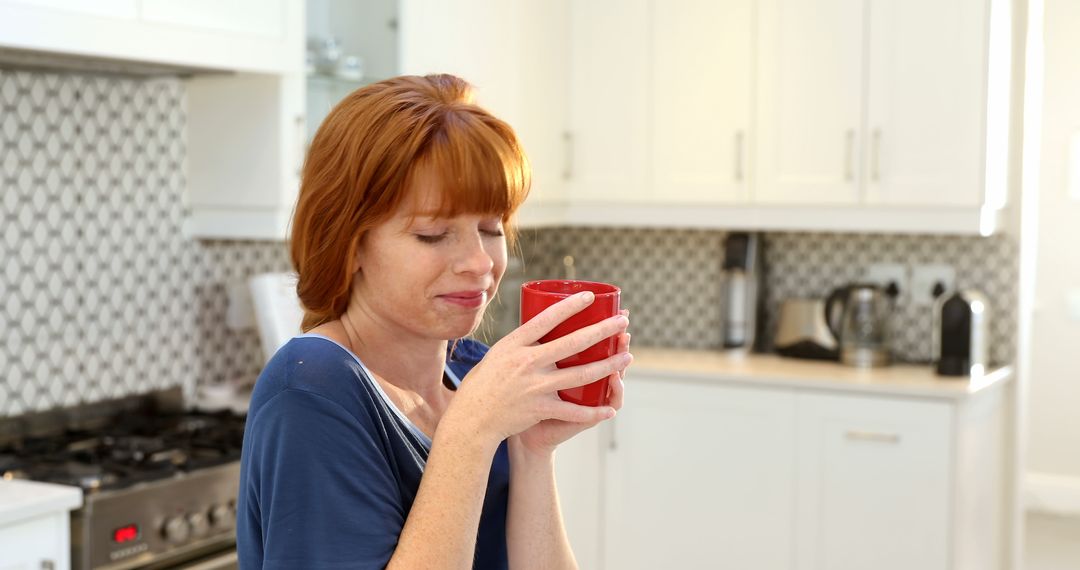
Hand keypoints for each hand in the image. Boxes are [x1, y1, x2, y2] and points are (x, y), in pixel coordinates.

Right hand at [445, 293, 631, 447]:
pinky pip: (572, 411)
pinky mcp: (540, 408)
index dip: (570, 306)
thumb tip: (540, 329)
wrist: (472, 419)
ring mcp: (535, 386)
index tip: (590, 296)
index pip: (546, 319)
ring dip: (608, 366)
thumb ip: (520, 344)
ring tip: (627, 356)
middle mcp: (527, 362)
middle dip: (603, 331)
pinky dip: (592, 412)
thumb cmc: (483, 385)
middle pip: (573, 343)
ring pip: (581, 374)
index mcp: (514, 344)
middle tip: (623, 322)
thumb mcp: (496, 355)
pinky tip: (609, 409)